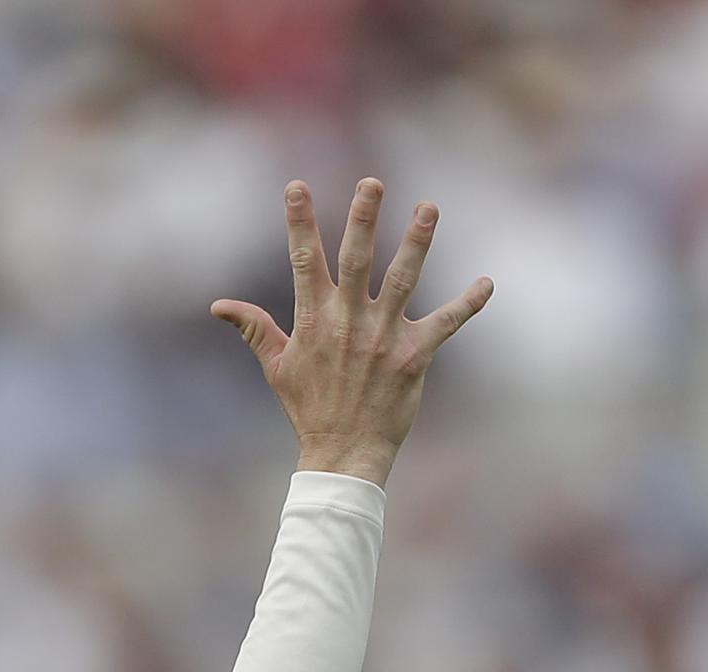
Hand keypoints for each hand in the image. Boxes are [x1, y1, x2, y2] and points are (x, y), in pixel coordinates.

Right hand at [212, 179, 491, 487]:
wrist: (343, 454)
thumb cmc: (309, 409)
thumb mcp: (277, 367)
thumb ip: (254, 329)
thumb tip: (219, 306)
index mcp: (314, 321)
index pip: (304, 262)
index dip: (300, 222)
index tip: (296, 186)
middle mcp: (349, 323)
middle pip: (357, 260)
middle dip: (363, 219)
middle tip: (373, 182)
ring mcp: (383, 338)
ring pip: (403, 280)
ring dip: (417, 243)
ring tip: (428, 208)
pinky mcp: (414, 356)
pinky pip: (446, 323)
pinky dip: (468, 303)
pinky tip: (487, 283)